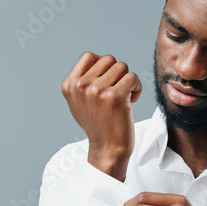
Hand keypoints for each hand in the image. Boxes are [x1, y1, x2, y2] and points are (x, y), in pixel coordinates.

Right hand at [61, 52, 142, 181]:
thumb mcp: (79, 102)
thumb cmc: (98, 125)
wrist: (107, 149)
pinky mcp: (114, 97)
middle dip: (117, 73)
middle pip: (108, 59)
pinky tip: (132, 100)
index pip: (88, 56)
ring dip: (128, 80)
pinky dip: (137, 87)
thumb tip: (96, 59)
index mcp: (69, 85)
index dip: (103, 66)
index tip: (107, 82)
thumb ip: (83, 80)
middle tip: (117, 91)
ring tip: (125, 97)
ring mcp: (96, 91)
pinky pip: (132, 77)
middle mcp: (80, 86)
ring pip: (122, 66)